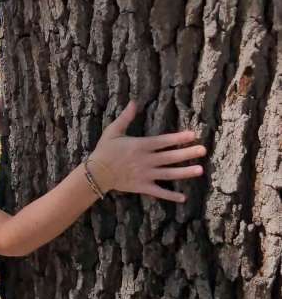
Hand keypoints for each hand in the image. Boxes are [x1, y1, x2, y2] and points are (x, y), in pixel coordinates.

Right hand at [88, 100, 206, 203]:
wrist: (96, 173)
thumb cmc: (104, 150)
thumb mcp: (113, 130)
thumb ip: (126, 117)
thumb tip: (134, 102)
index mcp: (140, 145)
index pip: (163, 141)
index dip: (178, 138)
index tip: (193, 135)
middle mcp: (145, 160)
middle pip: (170, 157)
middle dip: (187, 153)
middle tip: (203, 150)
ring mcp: (145, 175)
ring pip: (168, 174)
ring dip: (184, 173)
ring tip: (200, 170)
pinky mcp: (142, 187)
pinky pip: (158, 192)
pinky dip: (170, 196)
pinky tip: (183, 197)